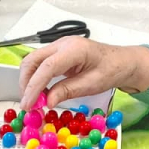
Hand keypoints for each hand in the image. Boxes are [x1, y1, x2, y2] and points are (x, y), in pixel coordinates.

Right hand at [18, 35, 148, 109]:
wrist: (122, 61)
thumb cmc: (112, 70)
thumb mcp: (92, 85)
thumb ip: (68, 91)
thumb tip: (47, 102)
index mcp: (75, 49)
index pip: (46, 66)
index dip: (33, 86)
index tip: (28, 105)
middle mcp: (64, 43)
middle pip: (33, 60)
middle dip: (26, 83)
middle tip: (28, 104)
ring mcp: (60, 46)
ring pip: (33, 60)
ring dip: (29, 80)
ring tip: (33, 100)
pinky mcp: (58, 52)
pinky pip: (40, 63)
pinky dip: (35, 77)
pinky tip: (39, 92)